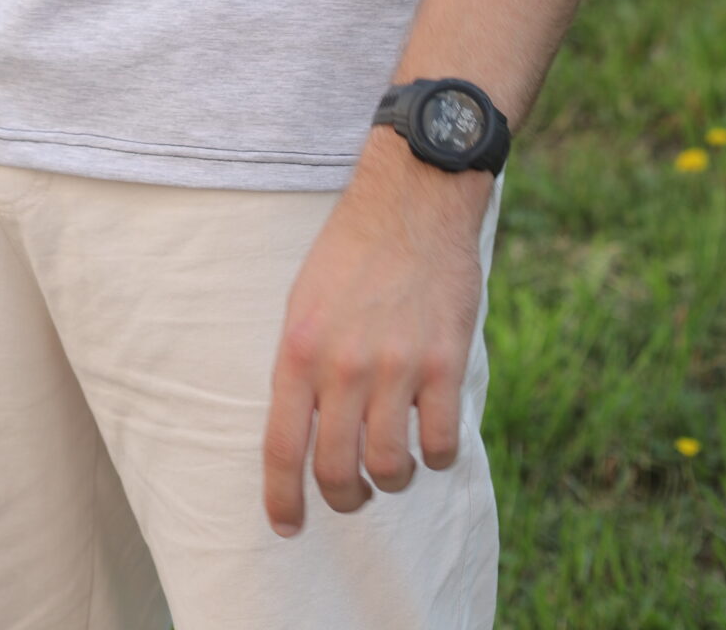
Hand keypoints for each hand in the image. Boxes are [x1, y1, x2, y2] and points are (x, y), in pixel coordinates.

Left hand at [262, 137, 490, 535]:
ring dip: (391, 479)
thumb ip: (302, 365)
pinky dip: (436, 456)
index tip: (288, 526)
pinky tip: (431, 438)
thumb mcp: (304, 301)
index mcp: (298, 349)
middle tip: (352, 496)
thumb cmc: (353, 250)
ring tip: (393, 464)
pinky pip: (440, 445)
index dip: (282, 498)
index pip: (282, 447)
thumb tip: (304, 432)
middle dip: (343, 499)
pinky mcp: (443, 364)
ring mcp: (396, 367)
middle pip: (337, 472)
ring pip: (390, 468)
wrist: (413, 199)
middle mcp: (343, 365)